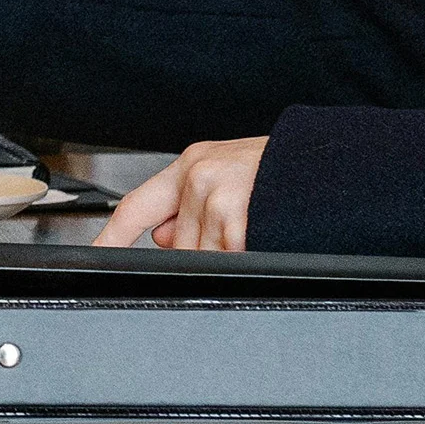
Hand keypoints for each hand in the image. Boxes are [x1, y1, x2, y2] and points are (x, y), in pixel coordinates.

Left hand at [94, 137, 268, 250]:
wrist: (330, 162)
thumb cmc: (282, 171)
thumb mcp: (228, 175)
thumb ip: (190, 203)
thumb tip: (159, 235)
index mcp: (191, 164)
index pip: (135, 205)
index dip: (111, 234)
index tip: (94, 252)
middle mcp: (198, 177)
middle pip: (174, 245)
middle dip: (197, 252)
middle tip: (233, 232)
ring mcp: (217, 198)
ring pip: (199, 258)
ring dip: (224, 256)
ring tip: (252, 229)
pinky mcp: (238, 219)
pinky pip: (228, 261)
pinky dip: (244, 258)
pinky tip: (260, 236)